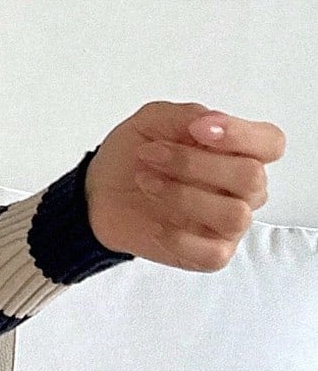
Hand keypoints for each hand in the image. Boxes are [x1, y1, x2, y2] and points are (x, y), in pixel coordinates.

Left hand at [84, 101, 285, 269]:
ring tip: (146, 182)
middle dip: (194, 163)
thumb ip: (184, 115)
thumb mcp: (151, 121)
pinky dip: (178, 236)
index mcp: (238, 152)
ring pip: (235, 215)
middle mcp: (242, 189)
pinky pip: (213, 253)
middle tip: (151, 154)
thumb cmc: (134, 156)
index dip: (242, 135)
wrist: (99, 193)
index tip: (198, 129)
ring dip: (183, 196)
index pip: (270, 143)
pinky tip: (156, 222)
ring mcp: (229, 224)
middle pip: (251, 177)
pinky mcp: (211, 255)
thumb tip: (208, 122)